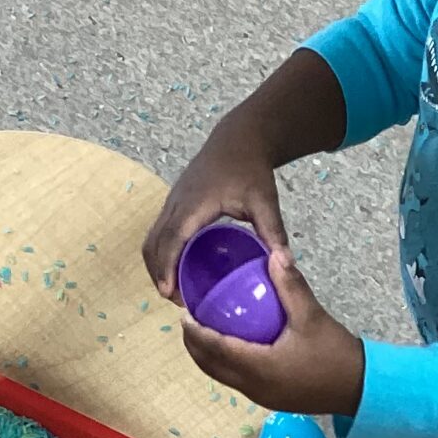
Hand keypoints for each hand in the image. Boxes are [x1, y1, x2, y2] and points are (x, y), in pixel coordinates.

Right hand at [143, 142, 286, 299]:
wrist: (238, 138)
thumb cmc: (251, 168)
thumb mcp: (265, 200)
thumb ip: (273, 232)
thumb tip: (285, 264)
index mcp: (194, 204)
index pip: (171, 240)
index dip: (166, 268)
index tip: (168, 293)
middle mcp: (176, 203)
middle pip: (153, 243)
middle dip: (157, 273)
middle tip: (175, 299)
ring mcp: (171, 201)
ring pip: (151, 238)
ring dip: (156, 264)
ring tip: (173, 289)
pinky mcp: (173, 202)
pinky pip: (158, 231)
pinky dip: (161, 253)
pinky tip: (178, 268)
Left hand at [182, 249, 365, 416]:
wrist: (358, 388)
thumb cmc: (335, 353)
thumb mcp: (312, 316)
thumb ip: (290, 285)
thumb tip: (275, 254)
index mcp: (260, 367)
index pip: (217, 349)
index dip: (196, 332)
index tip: (185, 313)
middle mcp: (253, 386)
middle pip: (211, 366)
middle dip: (194, 345)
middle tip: (188, 320)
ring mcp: (260, 396)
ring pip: (221, 376)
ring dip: (206, 356)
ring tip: (200, 333)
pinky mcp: (268, 398)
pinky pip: (235, 380)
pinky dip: (223, 364)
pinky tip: (228, 346)